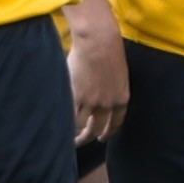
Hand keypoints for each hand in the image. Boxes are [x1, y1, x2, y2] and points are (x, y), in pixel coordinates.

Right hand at [67, 11, 130, 143]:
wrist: (99, 41)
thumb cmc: (108, 48)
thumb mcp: (118, 72)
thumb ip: (111, 86)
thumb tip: (100, 91)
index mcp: (122, 97)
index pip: (116, 122)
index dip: (109, 131)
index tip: (103, 137)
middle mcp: (108, 104)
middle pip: (98, 129)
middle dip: (90, 137)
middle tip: (82, 141)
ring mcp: (92, 102)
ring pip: (82, 126)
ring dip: (75, 134)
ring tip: (67, 137)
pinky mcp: (77, 97)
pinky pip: (70, 117)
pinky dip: (66, 123)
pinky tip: (61, 125)